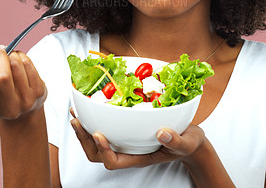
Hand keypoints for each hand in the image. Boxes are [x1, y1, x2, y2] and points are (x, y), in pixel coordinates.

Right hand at [0, 46, 46, 120]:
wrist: (24, 110)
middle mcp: (10, 108)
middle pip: (4, 76)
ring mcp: (26, 99)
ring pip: (17, 67)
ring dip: (11, 54)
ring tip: (6, 51)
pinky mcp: (39, 90)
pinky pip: (29, 65)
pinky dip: (21, 56)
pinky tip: (16, 55)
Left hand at [69, 108, 204, 169]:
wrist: (190, 139)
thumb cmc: (187, 143)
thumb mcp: (186, 143)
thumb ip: (176, 140)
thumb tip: (161, 133)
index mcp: (139, 157)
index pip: (114, 161)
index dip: (103, 150)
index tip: (98, 133)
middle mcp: (129, 150)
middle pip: (98, 153)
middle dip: (84, 138)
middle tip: (76, 119)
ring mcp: (126, 140)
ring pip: (97, 142)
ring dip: (84, 128)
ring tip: (76, 112)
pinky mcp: (128, 129)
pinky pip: (107, 127)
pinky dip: (95, 118)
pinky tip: (92, 105)